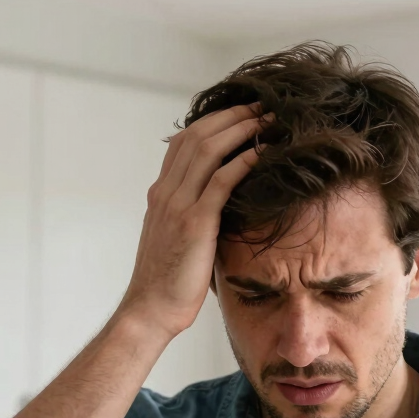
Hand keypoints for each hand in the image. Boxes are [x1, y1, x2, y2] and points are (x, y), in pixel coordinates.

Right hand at [117, 103, 270, 340]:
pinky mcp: (194, 223)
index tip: (240, 114)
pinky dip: (243, 161)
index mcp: (160, 195)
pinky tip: (262, 153)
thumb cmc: (166, 285)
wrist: (150, 310)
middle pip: (198, 135)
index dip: (213, 121)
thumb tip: (219, 215)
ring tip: (268, 120)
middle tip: (262, 106)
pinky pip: (220, 181)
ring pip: (208, 149)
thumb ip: (191, 219)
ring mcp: (177, 205)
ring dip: (241, 129)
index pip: (183, 142)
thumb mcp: (175, 242)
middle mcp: (165, 192)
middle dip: (232, 116)